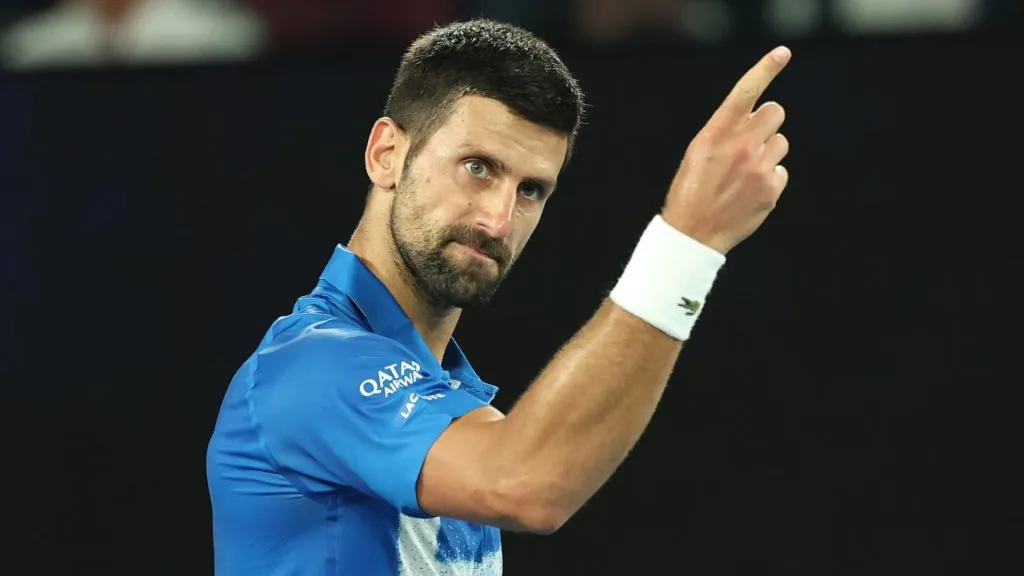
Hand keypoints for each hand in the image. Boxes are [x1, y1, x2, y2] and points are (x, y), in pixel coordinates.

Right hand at [662, 46, 792, 254]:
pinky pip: (781, 171)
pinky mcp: (771, 189)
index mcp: (716, 133)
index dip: (766, 68)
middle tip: (751, 139)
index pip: (746, 92)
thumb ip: (727, 130)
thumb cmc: (692, 189)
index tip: (783, 53)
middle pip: (775, 112)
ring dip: (767, 152)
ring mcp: (758, 168)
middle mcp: (740, 146)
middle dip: (767, 122)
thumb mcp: (698, 152)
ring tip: (743, 173)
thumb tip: (759, 115)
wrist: (693, 233)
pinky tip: (748, 191)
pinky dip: (768, 179)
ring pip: (780, 142)